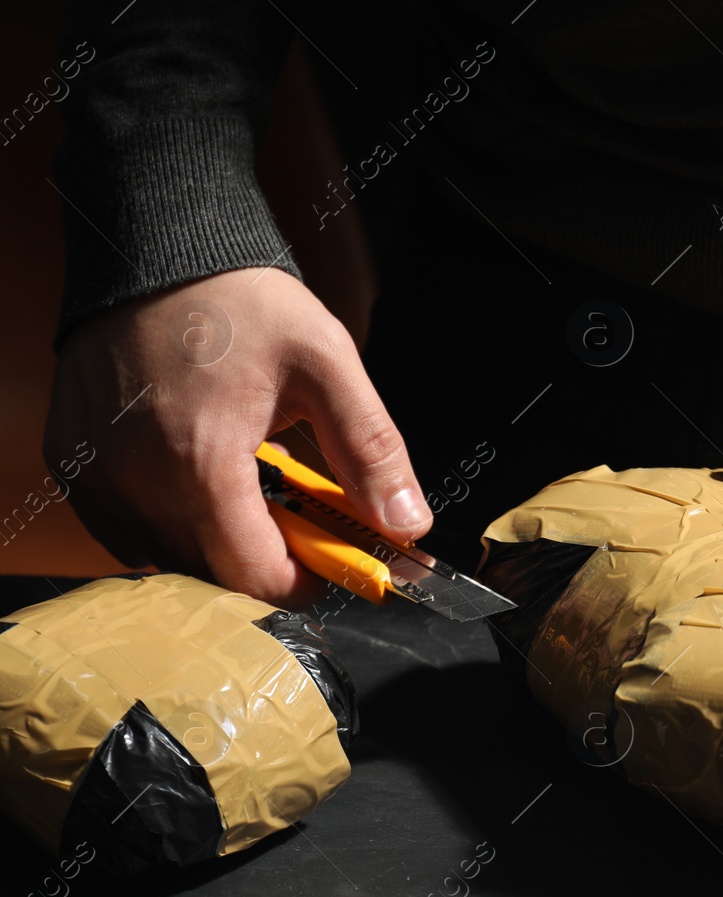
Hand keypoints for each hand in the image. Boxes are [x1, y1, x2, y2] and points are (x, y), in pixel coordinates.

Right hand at [45, 267, 431, 604]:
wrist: (157, 246)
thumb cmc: (240, 301)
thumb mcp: (327, 366)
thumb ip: (370, 451)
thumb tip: (406, 524)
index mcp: (198, 461)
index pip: (252, 577)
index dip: (302, 580)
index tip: (328, 559)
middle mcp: (133, 479)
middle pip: (209, 575)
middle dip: (263, 562)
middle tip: (297, 520)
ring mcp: (93, 473)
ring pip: (163, 558)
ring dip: (215, 546)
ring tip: (249, 494)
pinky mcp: (72, 462)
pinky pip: (122, 530)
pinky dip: (166, 525)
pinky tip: (198, 484)